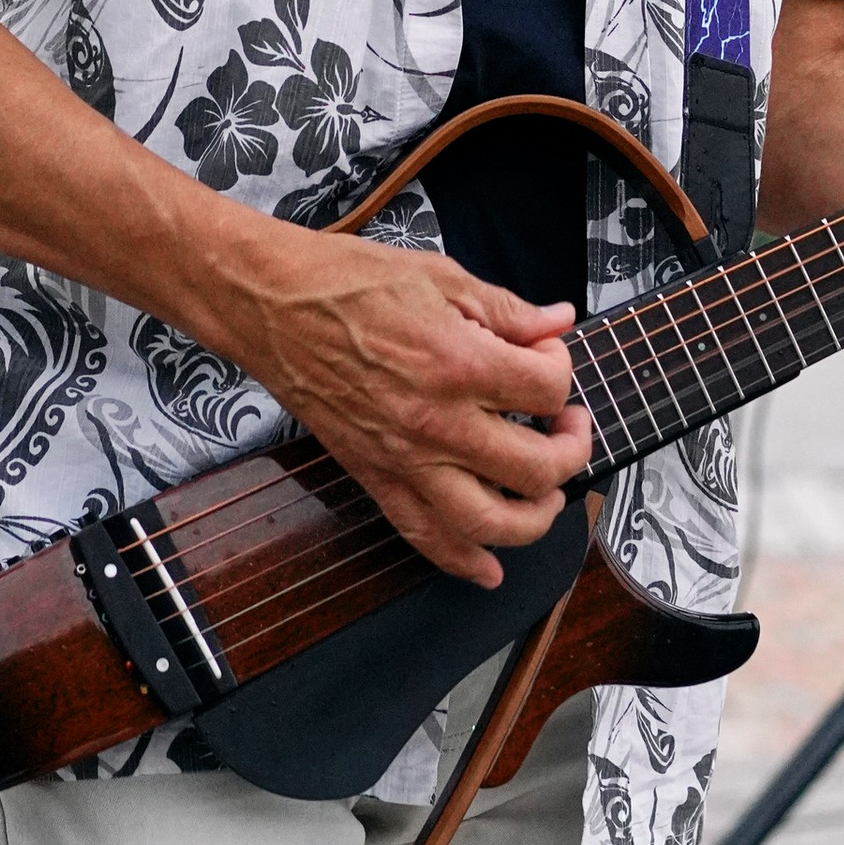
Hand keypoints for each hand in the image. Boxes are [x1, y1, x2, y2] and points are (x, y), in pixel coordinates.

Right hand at [199, 221, 594, 588]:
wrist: (272, 307)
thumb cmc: (346, 283)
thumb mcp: (439, 276)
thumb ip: (507, 309)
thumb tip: (557, 321)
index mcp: (457, 364)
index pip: (548, 389)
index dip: (560, 368)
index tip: (545, 355)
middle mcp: (436, 423)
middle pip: (537, 468)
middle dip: (571, 448)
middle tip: (568, 426)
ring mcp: (405, 459)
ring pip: (492, 524)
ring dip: (536, 517)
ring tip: (547, 491)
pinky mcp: (375, 477)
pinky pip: (424, 537)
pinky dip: (463, 562)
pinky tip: (489, 568)